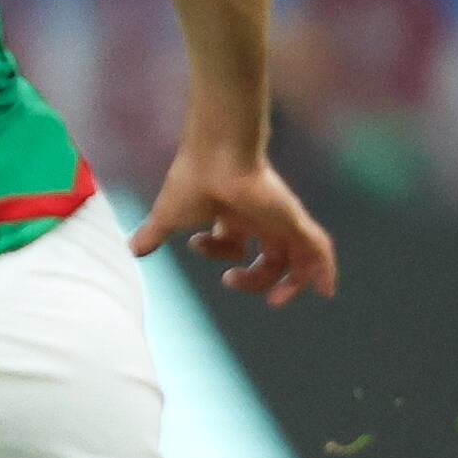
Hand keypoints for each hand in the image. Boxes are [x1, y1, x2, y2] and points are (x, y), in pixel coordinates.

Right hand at [128, 145, 335, 305]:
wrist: (215, 155)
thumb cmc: (192, 181)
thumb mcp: (168, 216)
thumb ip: (153, 234)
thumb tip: (130, 250)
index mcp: (233, 216)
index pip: (234, 244)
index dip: (217, 253)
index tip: (195, 242)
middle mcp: (259, 219)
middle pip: (268, 258)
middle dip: (253, 279)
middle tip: (230, 281)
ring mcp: (279, 220)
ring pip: (297, 258)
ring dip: (292, 284)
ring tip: (277, 302)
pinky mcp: (294, 220)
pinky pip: (320, 249)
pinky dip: (325, 270)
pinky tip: (327, 291)